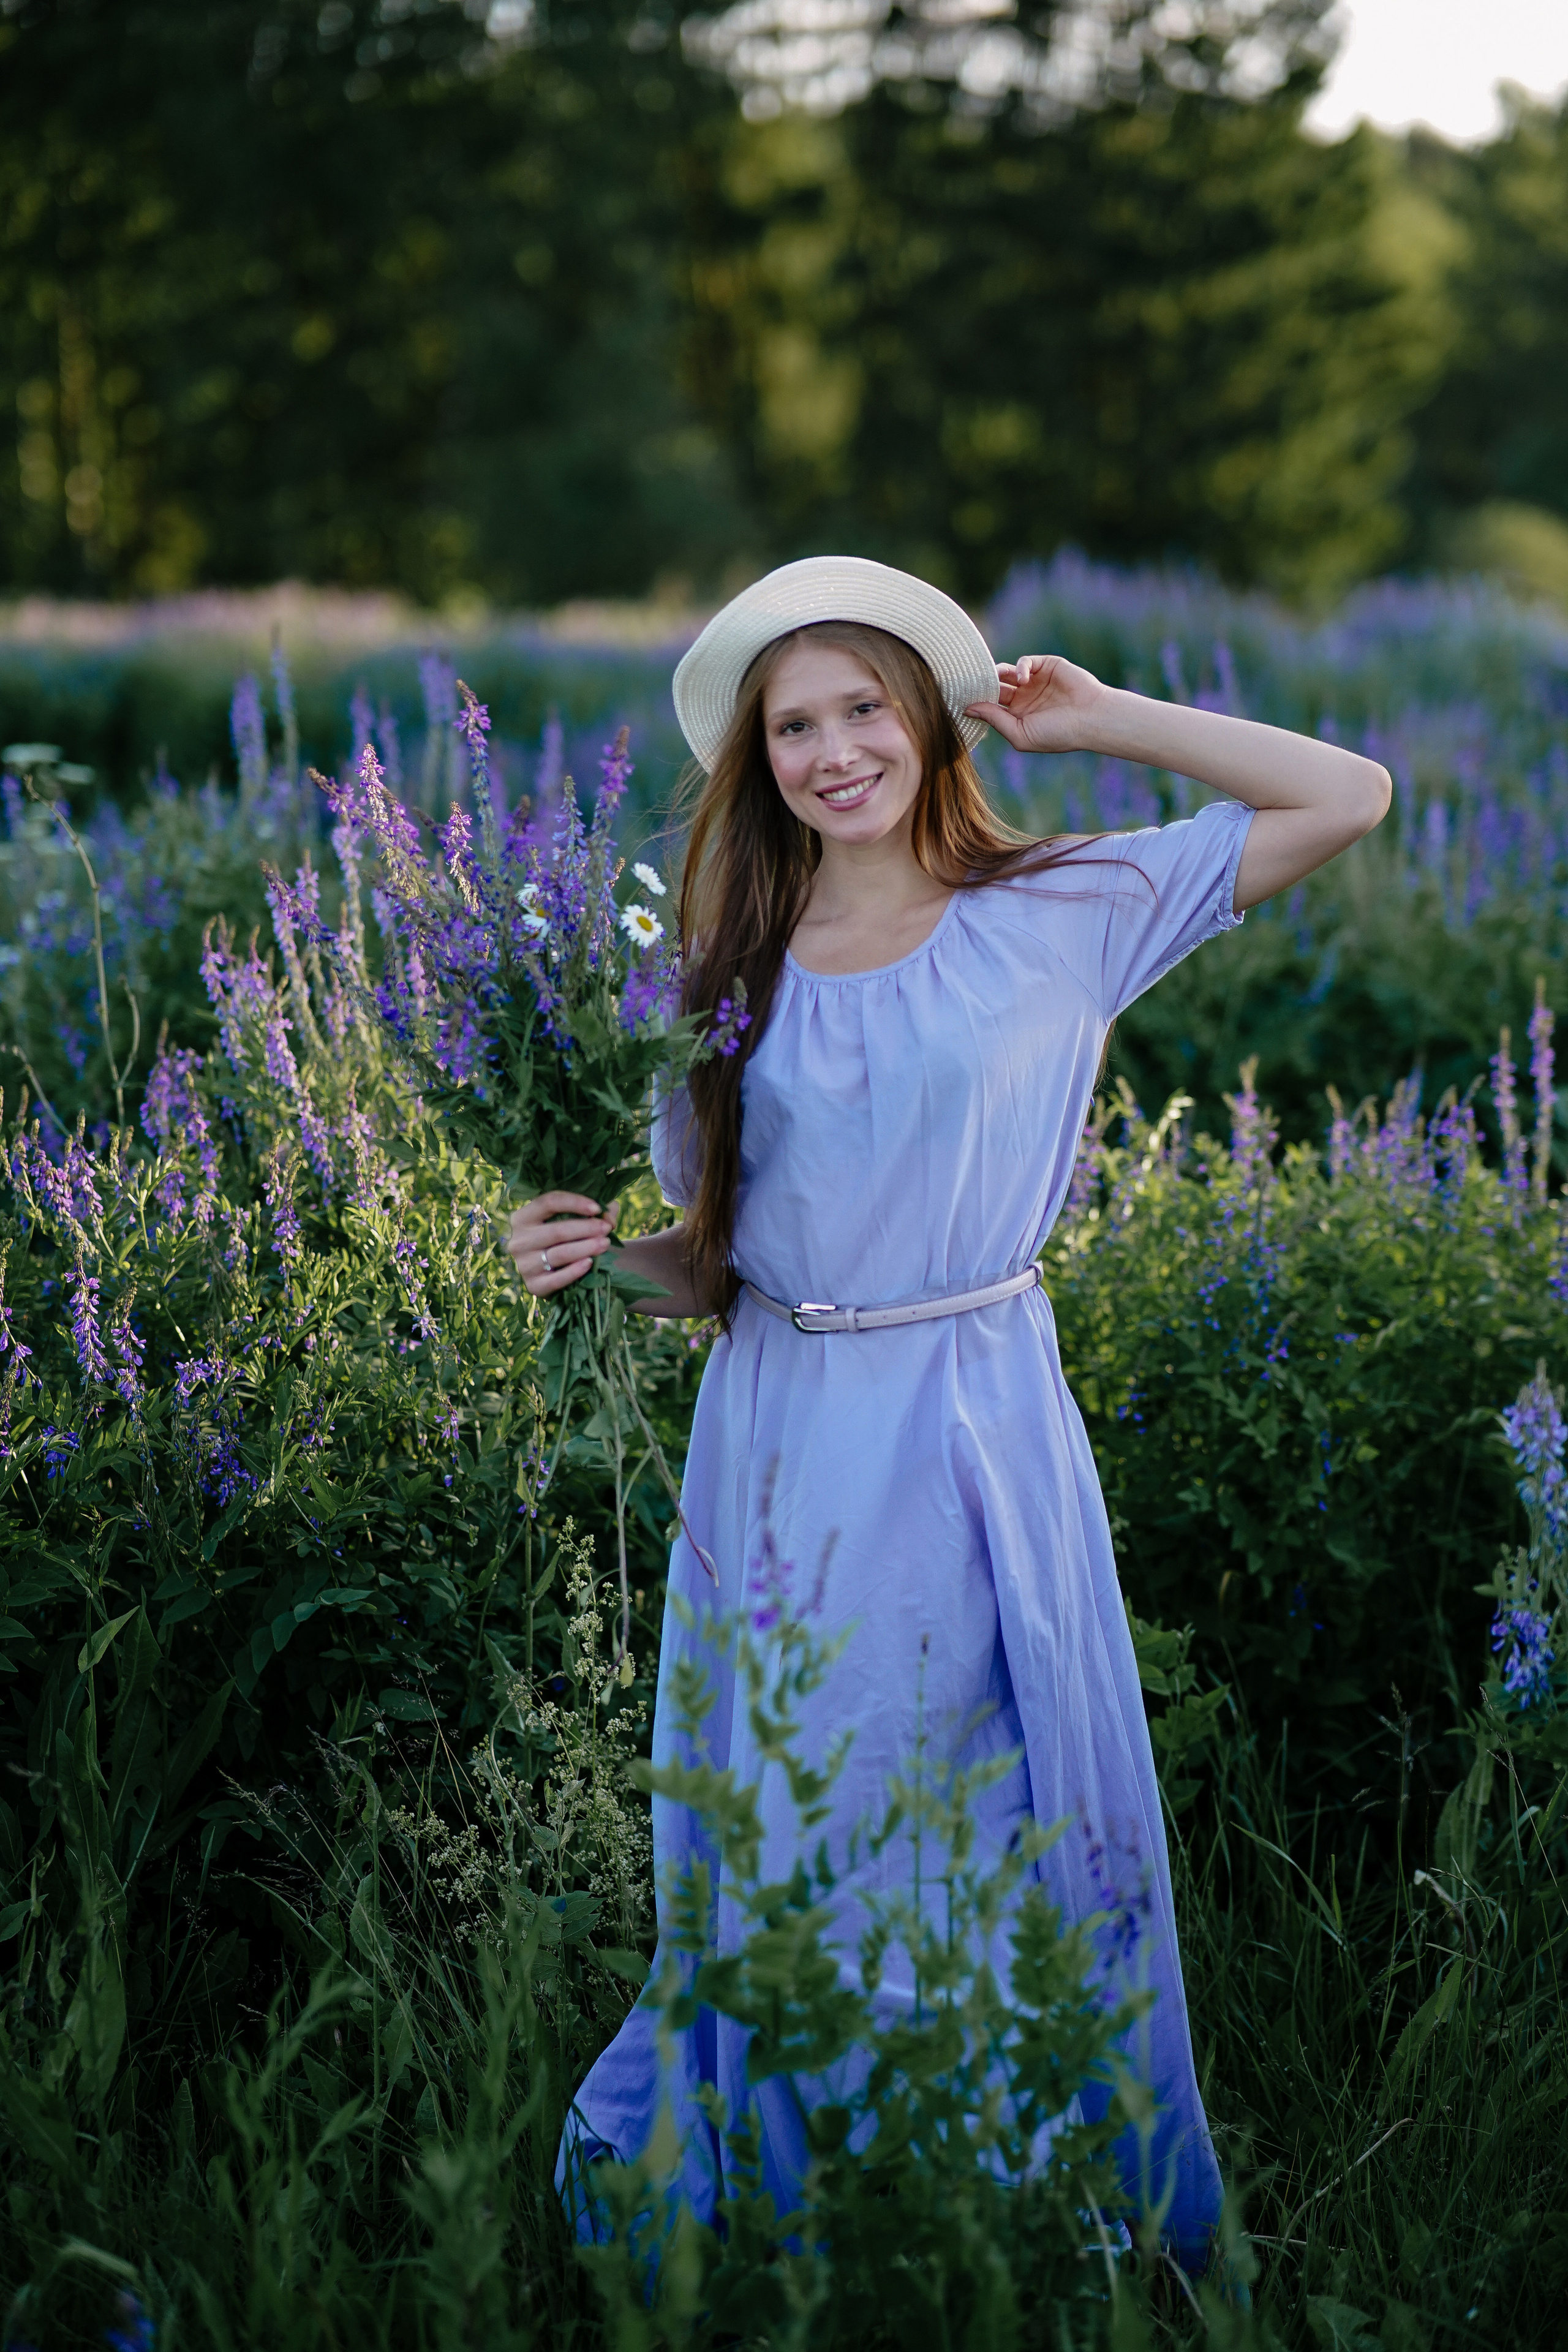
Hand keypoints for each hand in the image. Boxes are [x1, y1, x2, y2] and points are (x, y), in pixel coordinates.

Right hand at [505, 1192, 617, 1296]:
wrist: (551, 1272)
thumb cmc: (563, 1238)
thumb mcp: (572, 1219)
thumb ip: (594, 1211)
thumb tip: (609, 1215)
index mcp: (523, 1218)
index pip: (548, 1202)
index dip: (575, 1203)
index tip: (597, 1208)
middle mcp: (518, 1241)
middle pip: (557, 1231)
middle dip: (587, 1228)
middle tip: (606, 1229)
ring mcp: (524, 1265)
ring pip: (560, 1254)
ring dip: (586, 1247)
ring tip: (605, 1243)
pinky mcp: (533, 1286)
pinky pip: (557, 1279)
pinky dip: (575, 1271)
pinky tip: (590, 1263)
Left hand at [966, 653, 1111, 756]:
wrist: (1091, 718)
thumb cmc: (1057, 733)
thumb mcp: (1020, 733)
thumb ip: (994, 719)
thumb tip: (968, 709)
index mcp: (1016, 717)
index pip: (990, 706)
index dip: (977, 701)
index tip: (962, 698)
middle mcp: (1024, 699)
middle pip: (995, 687)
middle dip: (984, 684)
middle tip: (972, 683)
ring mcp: (1035, 682)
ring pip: (1006, 672)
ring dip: (997, 674)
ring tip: (996, 679)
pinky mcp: (1046, 666)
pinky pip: (1024, 662)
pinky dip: (1020, 667)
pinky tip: (1023, 679)